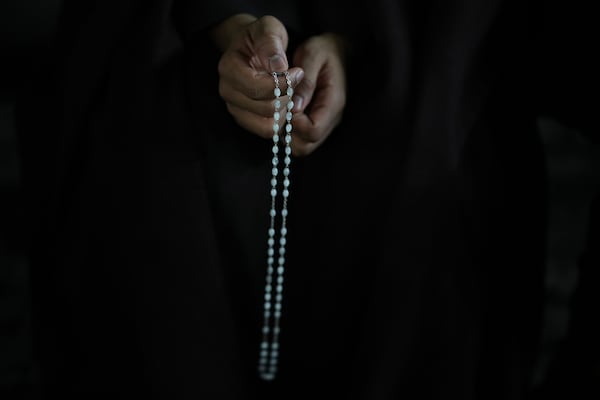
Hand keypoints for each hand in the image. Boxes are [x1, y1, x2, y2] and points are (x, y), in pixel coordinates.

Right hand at [211, 14, 303, 141]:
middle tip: (295, 81)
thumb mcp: (268, 28)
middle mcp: (227, 91)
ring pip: (266, 125)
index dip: (282, 84)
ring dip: (284, 111)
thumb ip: (270, 43)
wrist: (253, 47)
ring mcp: (235, 107)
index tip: (297, 72)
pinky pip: (266, 130)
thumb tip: (278, 67)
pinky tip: (284, 102)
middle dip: (286, 97)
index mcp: (229, 68)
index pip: (256, 88)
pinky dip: (280, 120)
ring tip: (288, 92)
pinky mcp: (245, 118)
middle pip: (264, 109)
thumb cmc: (261, 38)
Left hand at [289, 33, 346, 155]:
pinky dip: (289, 132)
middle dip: (288, 133)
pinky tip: (284, 112)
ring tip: (282, 110)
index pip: (312, 131)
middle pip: (306, 145)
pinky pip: (300, 139)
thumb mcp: (314, 55)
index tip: (285, 105)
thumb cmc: (323, 49)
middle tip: (280, 111)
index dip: (294, 124)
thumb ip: (306, 81)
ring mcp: (324, 123)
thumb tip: (295, 108)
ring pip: (301, 146)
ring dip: (287, 134)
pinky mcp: (316, 123)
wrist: (336, 49)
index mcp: (333, 102)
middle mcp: (330, 119)